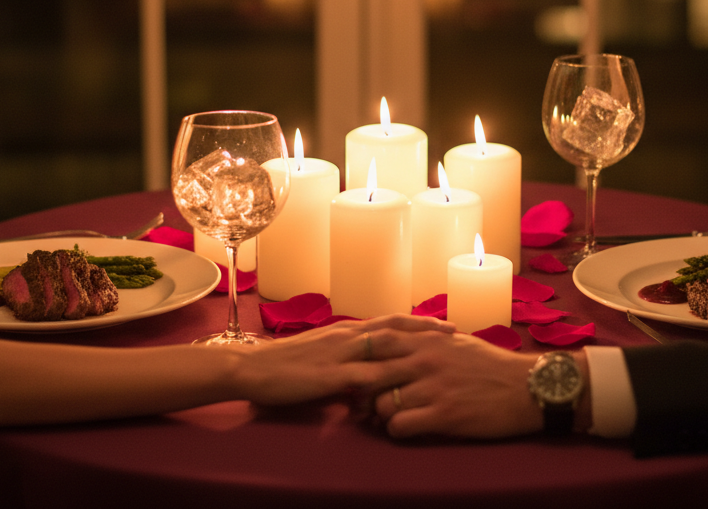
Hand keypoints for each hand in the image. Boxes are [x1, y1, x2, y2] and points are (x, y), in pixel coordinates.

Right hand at [232, 315, 452, 406]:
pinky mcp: (331, 375)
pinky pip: (365, 376)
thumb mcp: (321, 357)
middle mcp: (347, 336)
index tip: (443, 324)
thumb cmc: (282, 365)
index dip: (417, 322)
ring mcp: (340, 354)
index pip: (389, 322)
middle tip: (455, 330)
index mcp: (345, 331)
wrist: (251, 367)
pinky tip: (407, 385)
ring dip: (415, 347)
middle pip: (395, 327)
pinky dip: (388, 379)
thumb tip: (367, 371)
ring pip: (386, 345)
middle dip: (426, 328)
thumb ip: (346, 361)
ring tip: (442, 351)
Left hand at [371, 331, 544, 437]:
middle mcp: (425, 360)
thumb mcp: (455, 342)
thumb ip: (424, 339)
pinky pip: (400, 426)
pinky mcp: (444, 414)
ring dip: (381, 414)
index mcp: (427, 340)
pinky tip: (409, 428)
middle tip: (364, 401)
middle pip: (370, 373)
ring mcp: (433, 387)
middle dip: (362, 390)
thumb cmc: (490, 364)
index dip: (361, 356)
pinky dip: (397, 430)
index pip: (376, 341)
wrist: (526, 386)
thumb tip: (397, 341)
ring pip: (381, 404)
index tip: (360, 369)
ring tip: (393, 416)